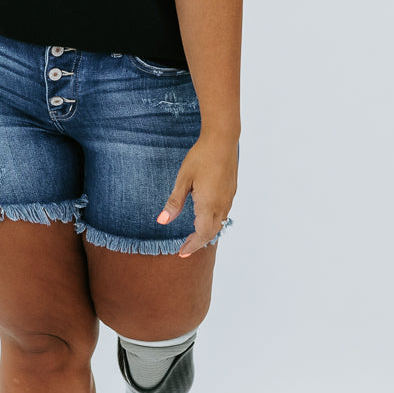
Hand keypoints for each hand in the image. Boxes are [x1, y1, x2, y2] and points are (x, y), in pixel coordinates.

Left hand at [156, 136, 236, 257]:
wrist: (222, 140)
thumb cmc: (200, 157)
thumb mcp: (183, 179)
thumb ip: (174, 203)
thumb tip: (162, 221)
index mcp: (208, 204)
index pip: (201, 234)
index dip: (192, 246)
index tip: (181, 253)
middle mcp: (221, 205)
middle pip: (211, 232)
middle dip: (199, 242)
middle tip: (185, 247)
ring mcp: (228, 198)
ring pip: (219, 223)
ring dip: (207, 232)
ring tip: (194, 235)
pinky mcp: (231, 191)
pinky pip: (223, 213)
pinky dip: (214, 221)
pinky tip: (205, 216)